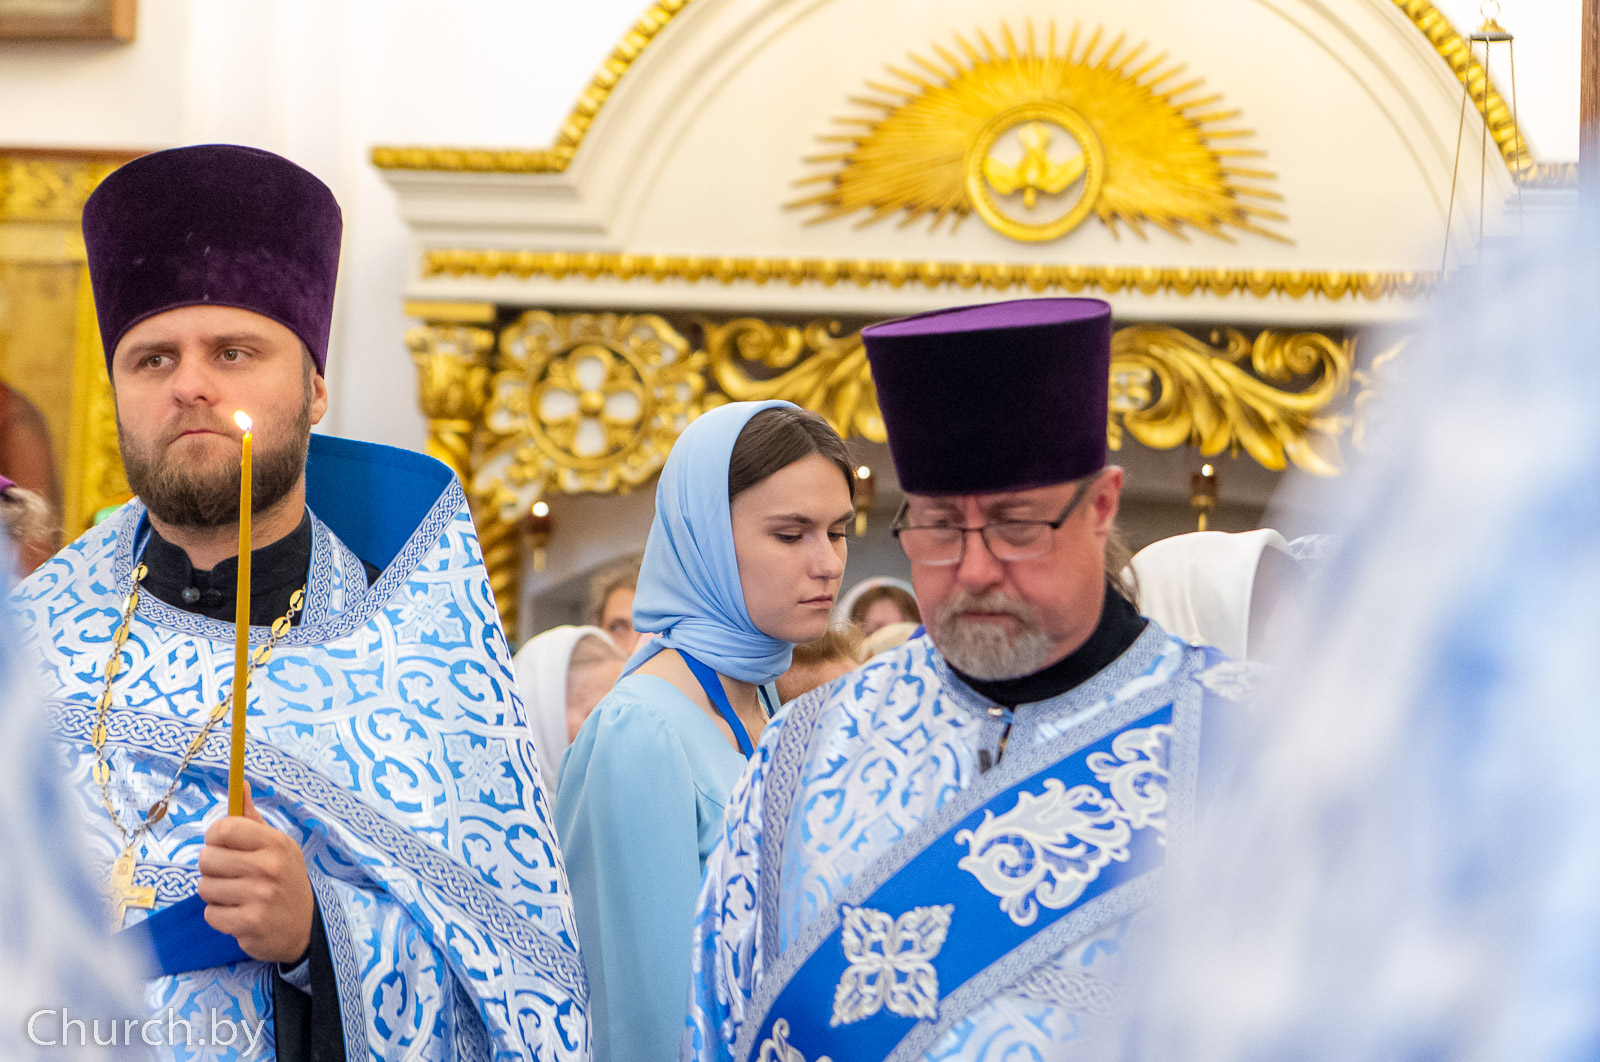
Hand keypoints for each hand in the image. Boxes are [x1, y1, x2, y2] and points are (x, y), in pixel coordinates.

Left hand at [197, 784, 313, 962]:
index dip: (214, 837)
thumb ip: (252, 819)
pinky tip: (238, 912)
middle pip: (207, 858)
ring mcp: (259, 896)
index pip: (223, 829)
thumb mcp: (276, 845)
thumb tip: (240, 784)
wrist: (304, 925)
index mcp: (274, 842)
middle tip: (231, 873)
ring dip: (215, 893)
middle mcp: (268, 867)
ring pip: (205, 887)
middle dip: (212, 868)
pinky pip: (210, 914)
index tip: (222, 845)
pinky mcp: (249, 923)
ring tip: (236, 894)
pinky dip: (220, 915)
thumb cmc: (284, 877)